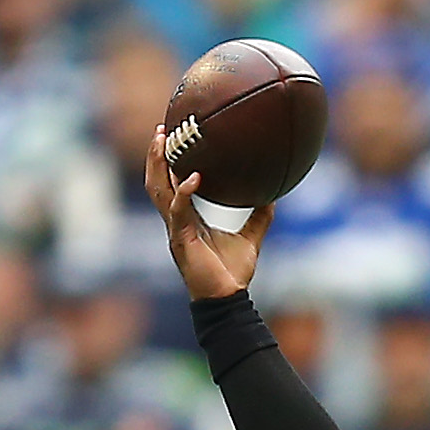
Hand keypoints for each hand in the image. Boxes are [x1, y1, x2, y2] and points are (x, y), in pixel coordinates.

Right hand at [147, 129, 273, 301]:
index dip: (167, 164)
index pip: (170, 186)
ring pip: (158, 192)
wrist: (228, 300)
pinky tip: (193, 177)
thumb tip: (274, 196)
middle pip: (156, 183)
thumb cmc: (232, 274)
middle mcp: (176, 222)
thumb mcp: (250, 238)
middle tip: (161, 130)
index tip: (170, 138)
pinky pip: (178, 211)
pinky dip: (184, 193)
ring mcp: (176, 230)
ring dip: (158, 166)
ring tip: (163, 141)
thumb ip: (258, 216)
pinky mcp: (181, 240)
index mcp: (187, 220)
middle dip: (155, 157)